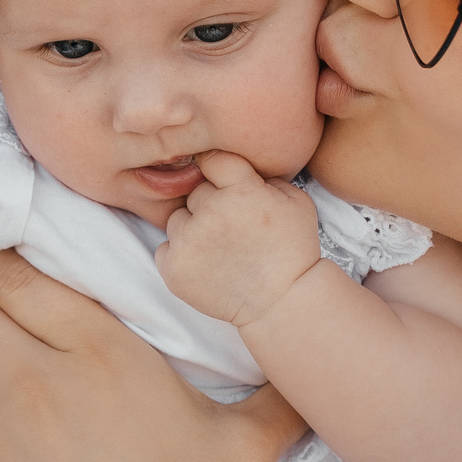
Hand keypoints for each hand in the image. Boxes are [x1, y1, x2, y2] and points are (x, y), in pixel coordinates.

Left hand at [155, 150, 321, 329]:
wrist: (282, 301)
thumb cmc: (292, 250)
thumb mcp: (296, 201)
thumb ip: (265, 175)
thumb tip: (238, 164)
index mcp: (241, 190)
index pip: (212, 159)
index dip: (217, 170)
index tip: (221, 180)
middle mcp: (211, 212)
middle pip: (195, 192)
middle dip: (210, 204)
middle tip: (231, 227)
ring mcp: (188, 242)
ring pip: (177, 219)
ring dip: (193, 229)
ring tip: (220, 249)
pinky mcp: (174, 268)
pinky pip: (165, 248)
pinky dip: (181, 255)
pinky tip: (206, 265)